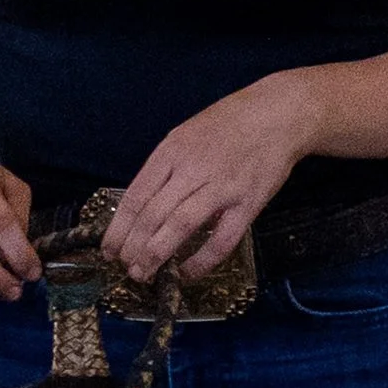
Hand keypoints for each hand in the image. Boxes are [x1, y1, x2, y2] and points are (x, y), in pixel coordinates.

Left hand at [100, 73, 317, 283]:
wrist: (279, 114)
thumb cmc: (230, 123)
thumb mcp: (187, 134)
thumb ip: (167, 167)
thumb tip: (145, 205)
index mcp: (172, 151)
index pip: (137, 195)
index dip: (119, 228)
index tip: (108, 249)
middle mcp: (193, 169)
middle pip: (153, 214)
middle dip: (133, 247)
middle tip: (126, 267)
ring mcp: (221, 187)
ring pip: (180, 226)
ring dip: (157, 254)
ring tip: (144, 273)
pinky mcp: (247, 203)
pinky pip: (221, 240)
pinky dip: (201, 261)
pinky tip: (187, 273)